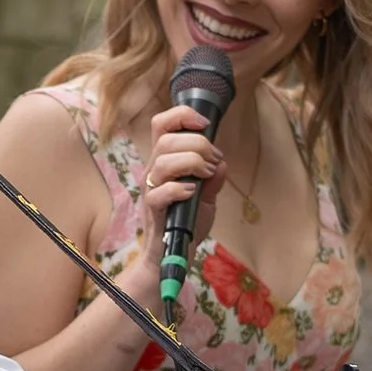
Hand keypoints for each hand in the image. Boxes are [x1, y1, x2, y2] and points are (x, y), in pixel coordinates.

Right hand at [116, 104, 225, 303]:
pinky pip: (160, 191)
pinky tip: (194, 193)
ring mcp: (151, 189)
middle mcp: (154, 170)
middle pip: (166, 138)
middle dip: (198, 143)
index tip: (205, 123)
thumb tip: (221, 162)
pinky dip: (180, 188)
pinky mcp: (152, 209)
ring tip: (207, 176)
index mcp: (165, 160)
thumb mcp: (207, 198)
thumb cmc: (186, 223)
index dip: (182, 115)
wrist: (172, 255)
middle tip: (214, 161)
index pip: (162, 124)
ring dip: (192, 162)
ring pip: (164, 160)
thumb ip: (213, 179)